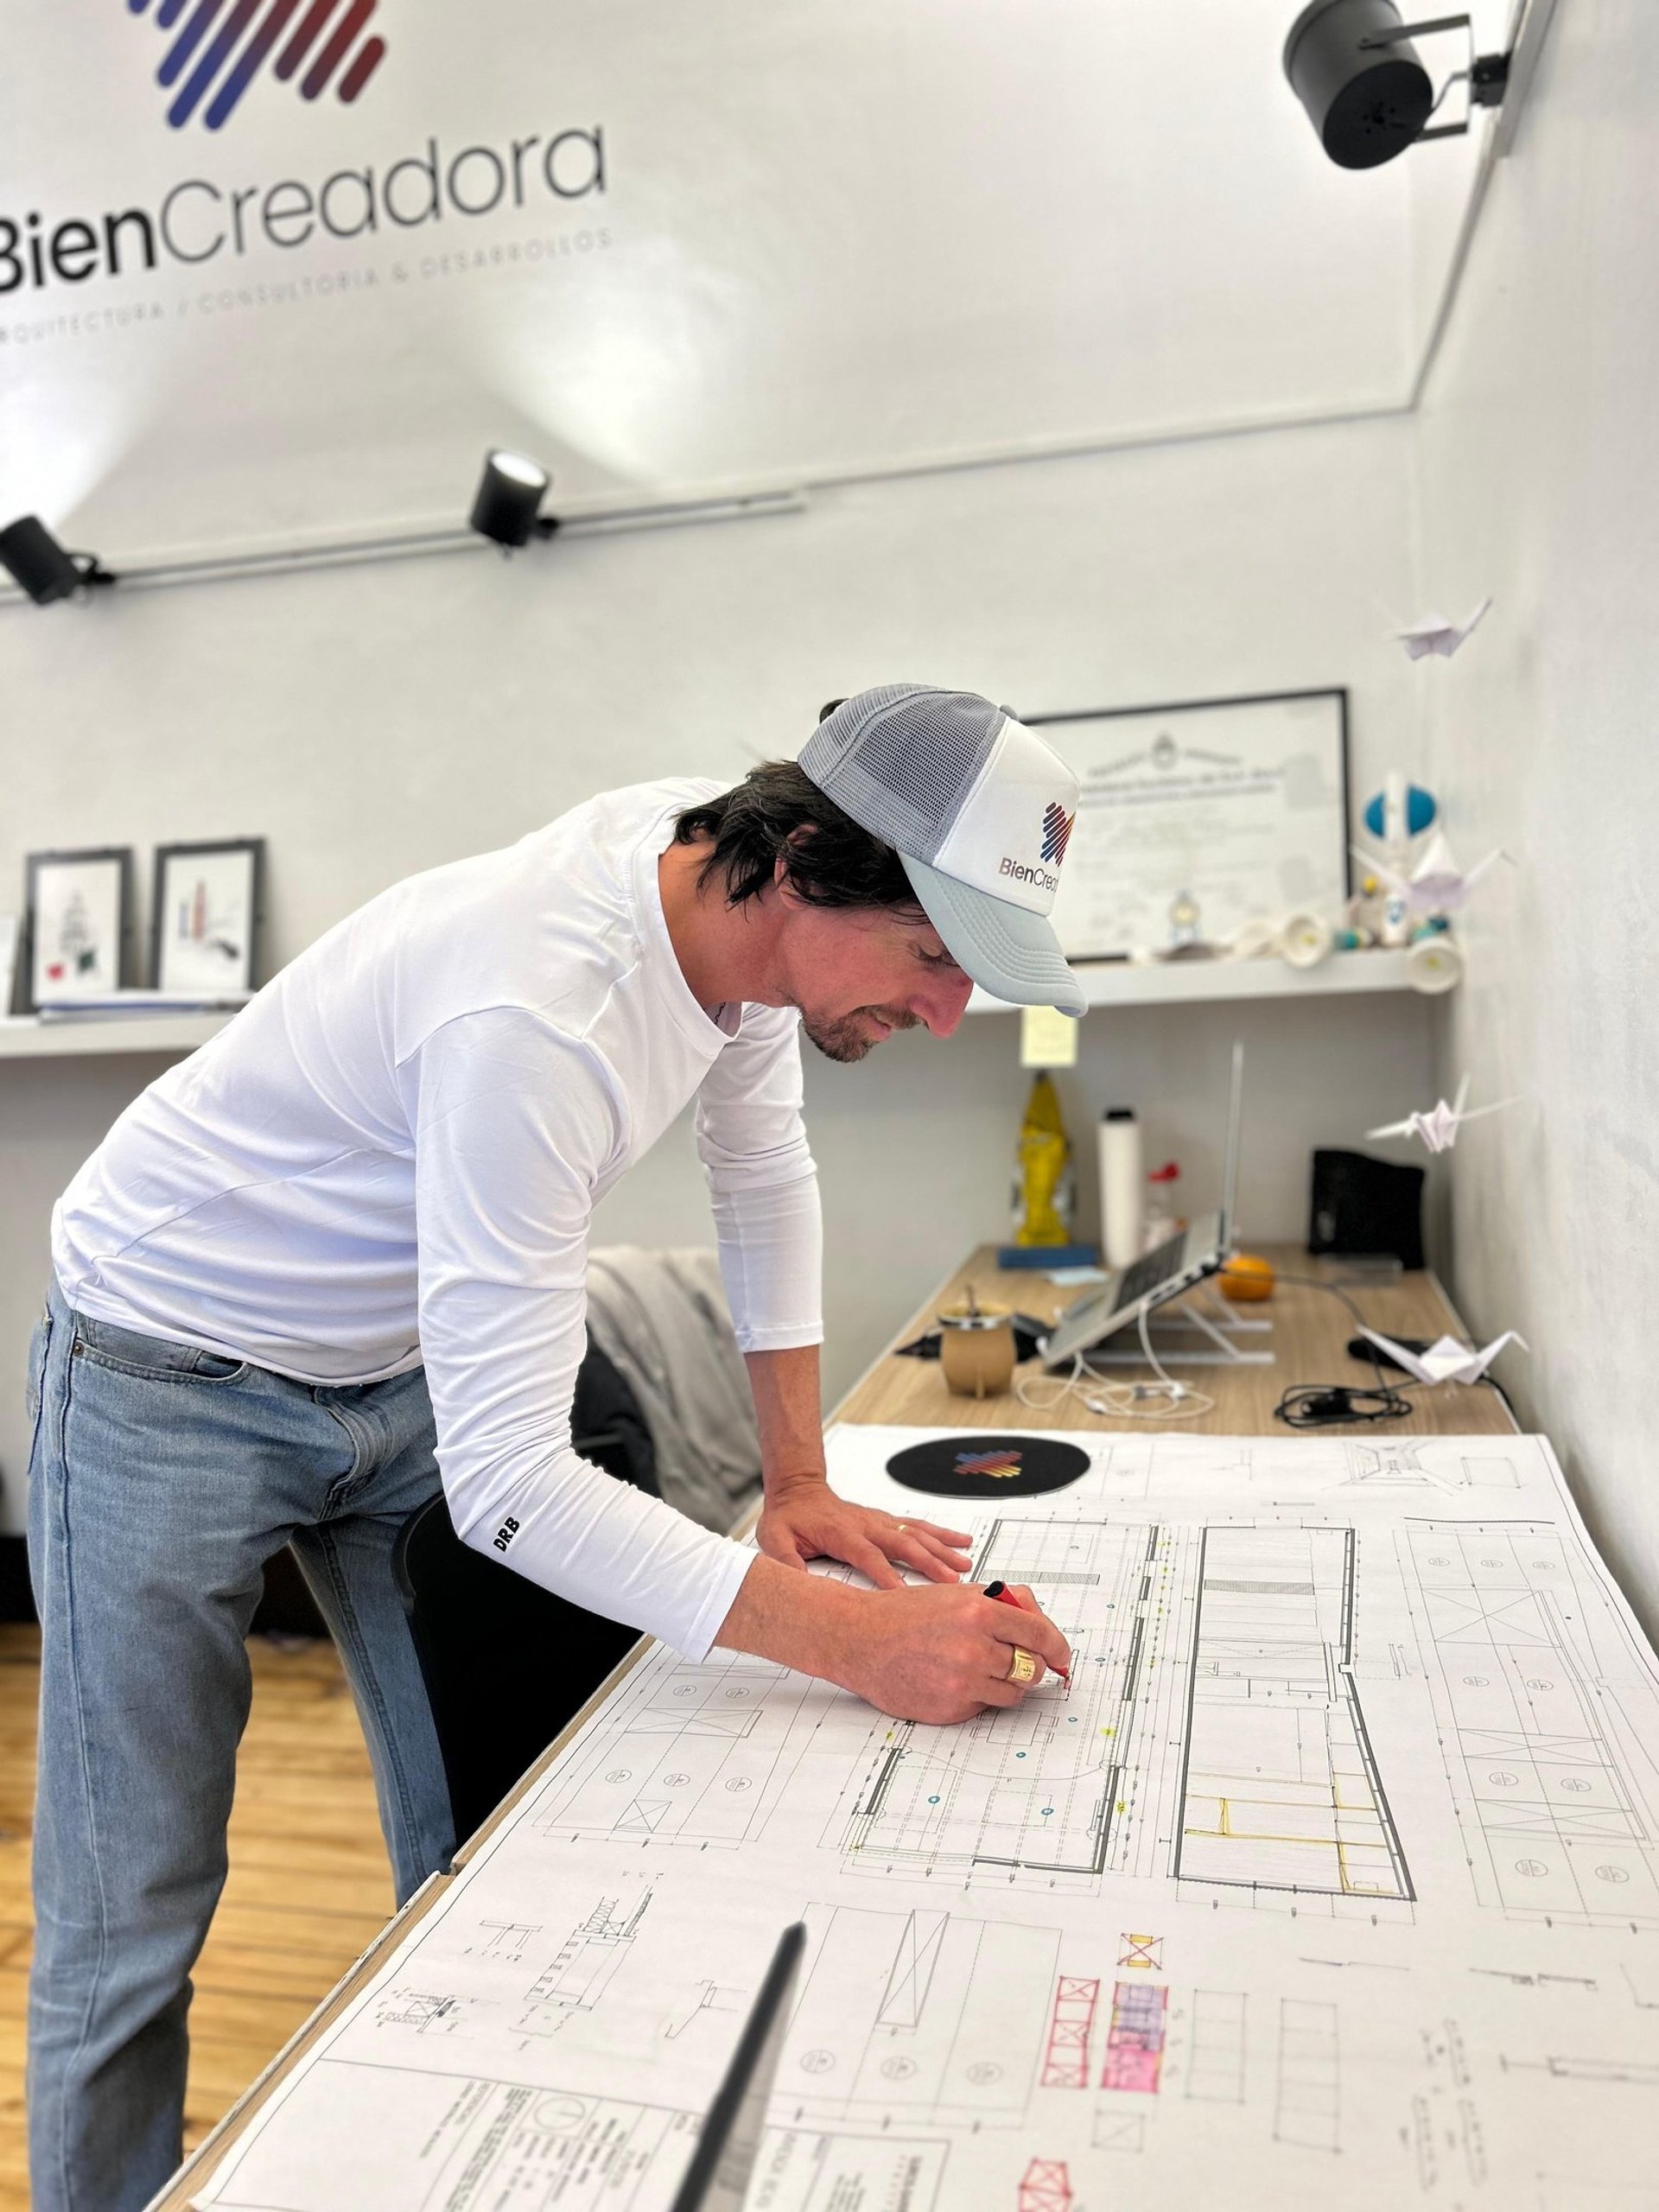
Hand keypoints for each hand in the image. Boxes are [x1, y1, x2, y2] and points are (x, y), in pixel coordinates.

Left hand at [755, 1475, 972, 1588]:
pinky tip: (961, 1541)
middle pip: (902, 1544)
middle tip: (951, 1583)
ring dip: (941, 1549)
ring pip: (915, 1534)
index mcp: (841, 1533)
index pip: (867, 1556)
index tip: (903, 1596)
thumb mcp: (774, 1538)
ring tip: (964, 1565)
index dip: (885, 1575)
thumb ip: (784, 1560)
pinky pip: (917, 1526)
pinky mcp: (884, 1520)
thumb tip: (796, 1586)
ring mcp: (878, 1520)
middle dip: (928, 1563)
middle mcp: (866, 1524)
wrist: (797, 1489)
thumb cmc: (788, 1516)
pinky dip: (940, 1533)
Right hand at [840, 1580, 1071, 1723]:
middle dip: (1029, 1664)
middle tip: (1015, 1660)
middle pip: (1032, 1666)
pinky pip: (985, 1706)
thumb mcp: (955, 1593)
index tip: (1062, 1655)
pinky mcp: (952, 1706)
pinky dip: (977, 1696)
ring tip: (975, 1667)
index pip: (1040, 1633)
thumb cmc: (903, 1615)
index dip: (1057, 1647)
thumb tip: (1038, 1621)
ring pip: (1014, 1691)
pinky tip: (952, 1680)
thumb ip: (1000, 1604)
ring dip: (1004, 1682)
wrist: (859, 1639)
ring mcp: (963, 1680)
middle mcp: (975, 1646)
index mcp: (980, 1610)